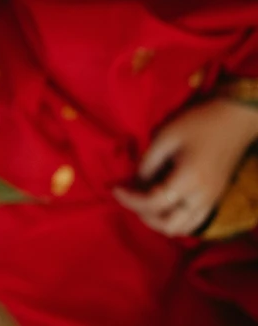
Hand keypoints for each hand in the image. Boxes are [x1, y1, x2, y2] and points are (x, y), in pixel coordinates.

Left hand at [114, 99, 257, 236]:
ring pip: (181, 229)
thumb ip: (147, 163)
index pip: (153, 203)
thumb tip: (135, 183)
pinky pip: (192, 223)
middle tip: (130, 197)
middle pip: (168, 225)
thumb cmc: (198, 124)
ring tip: (143, 202)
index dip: (129, 199)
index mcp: (189, 180)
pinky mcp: (215, 200)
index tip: (114, 189)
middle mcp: (201, 198)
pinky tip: (162, 205)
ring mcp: (211, 202)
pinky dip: (174, 220)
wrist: (234, 121)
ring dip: (158, 221)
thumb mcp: (165, 137)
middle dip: (143, 215)